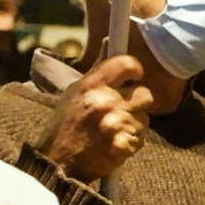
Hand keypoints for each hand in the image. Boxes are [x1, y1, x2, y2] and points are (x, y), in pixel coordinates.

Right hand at [39, 55, 153, 183]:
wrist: (59, 163)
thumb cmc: (66, 124)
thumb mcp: (75, 92)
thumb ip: (98, 69)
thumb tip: (110, 41)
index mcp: (93, 85)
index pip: (127, 63)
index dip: (135, 69)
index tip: (134, 76)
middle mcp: (107, 102)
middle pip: (145, 94)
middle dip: (137, 102)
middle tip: (122, 109)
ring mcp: (117, 125)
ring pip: (145, 118)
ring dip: (133, 124)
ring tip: (113, 129)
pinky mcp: (124, 146)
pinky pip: (141, 138)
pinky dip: (131, 141)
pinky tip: (114, 143)